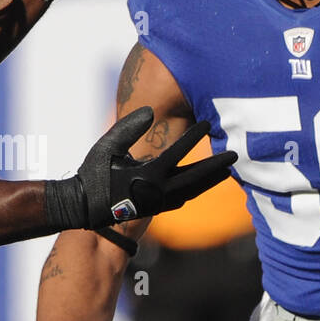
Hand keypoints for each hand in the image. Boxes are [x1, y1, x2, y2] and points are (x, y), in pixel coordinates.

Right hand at [44, 107, 236, 230]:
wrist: (84, 209)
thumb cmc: (93, 176)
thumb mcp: (107, 147)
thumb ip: (128, 128)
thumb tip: (151, 111)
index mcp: (148, 174)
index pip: (177, 153)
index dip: (193, 136)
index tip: (208, 123)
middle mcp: (158, 190)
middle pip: (195, 177)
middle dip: (216, 165)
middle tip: (235, 154)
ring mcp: (159, 202)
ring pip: (193, 190)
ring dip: (211, 179)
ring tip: (228, 169)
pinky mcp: (156, 208)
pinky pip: (184, 197)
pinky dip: (197, 189)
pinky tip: (204, 183)